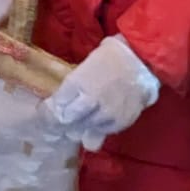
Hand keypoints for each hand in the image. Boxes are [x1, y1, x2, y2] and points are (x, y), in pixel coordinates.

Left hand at [46, 35, 159, 150]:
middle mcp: (89, 101)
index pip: (54, 109)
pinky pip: (101, 133)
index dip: (47, 113)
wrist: (143, 60)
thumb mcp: (85, 66)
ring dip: (79, 127)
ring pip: (82, 132)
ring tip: (84, 117)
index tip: (47, 112)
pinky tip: (101, 117)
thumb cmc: (111, 57)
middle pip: (65, 124)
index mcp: (77, 83)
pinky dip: (97, 128)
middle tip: (63, 117)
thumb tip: (57, 105)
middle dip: (61, 122)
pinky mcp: (119, 123)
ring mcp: (105, 114)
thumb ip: (71, 87)